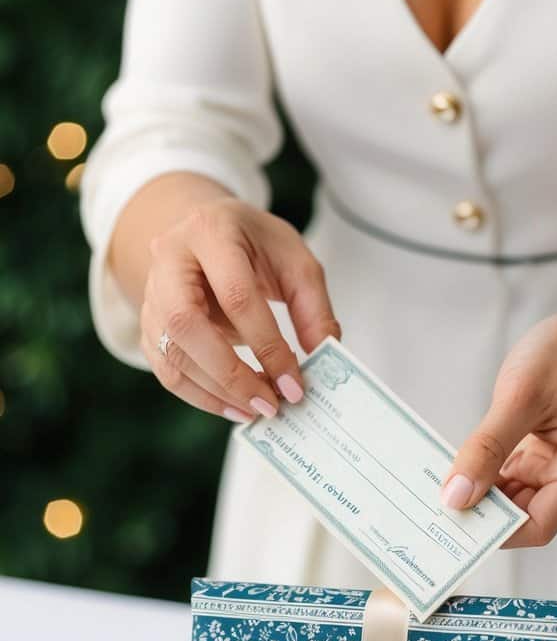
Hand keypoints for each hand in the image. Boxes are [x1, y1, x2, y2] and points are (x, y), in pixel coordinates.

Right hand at [140, 198, 339, 420]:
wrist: (207, 232)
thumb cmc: (254, 244)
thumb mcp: (295, 260)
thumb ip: (313, 308)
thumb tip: (324, 357)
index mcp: (210, 231)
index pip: (236, 295)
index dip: (266, 345)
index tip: (294, 383)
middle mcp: (169, 258)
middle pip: (186, 324)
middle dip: (231, 374)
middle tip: (269, 404)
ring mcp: (151, 292)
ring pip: (171, 353)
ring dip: (215, 392)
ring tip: (257, 409)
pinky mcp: (148, 322)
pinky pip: (165, 369)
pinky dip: (200, 396)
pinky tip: (234, 406)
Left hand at [440, 299, 556, 546]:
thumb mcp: (520, 396)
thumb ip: (486, 449)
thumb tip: (456, 497)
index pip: (539, 525)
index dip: (496, 531)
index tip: (452, 521)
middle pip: (525, 517)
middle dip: (483, 512)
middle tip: (434, 504)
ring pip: (514, 500)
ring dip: (481, 494)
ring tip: (440, 486)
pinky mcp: (547, 459)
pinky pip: (512, 479)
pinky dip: (487, 475)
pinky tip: (459, 468)